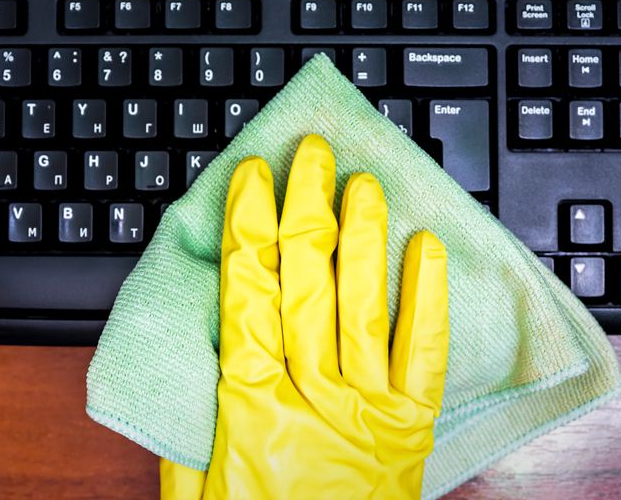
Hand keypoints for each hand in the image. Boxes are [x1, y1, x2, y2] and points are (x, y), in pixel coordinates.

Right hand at [161, 135, 448, 498]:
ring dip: (363, 237)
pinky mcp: (408, 429)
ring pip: (365, 305)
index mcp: (249, 406)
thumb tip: (200, 341)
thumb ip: (193, 411)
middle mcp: (311, 397)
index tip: (252, 177)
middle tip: (311, 154)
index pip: (247, 294)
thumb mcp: (192, 482)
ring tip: (363, 183)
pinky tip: (426, 248)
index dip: (249, 228)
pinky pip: (425, 354)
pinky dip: (428, 299)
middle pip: (306, 283)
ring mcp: (366, 410)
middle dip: (306, 210)